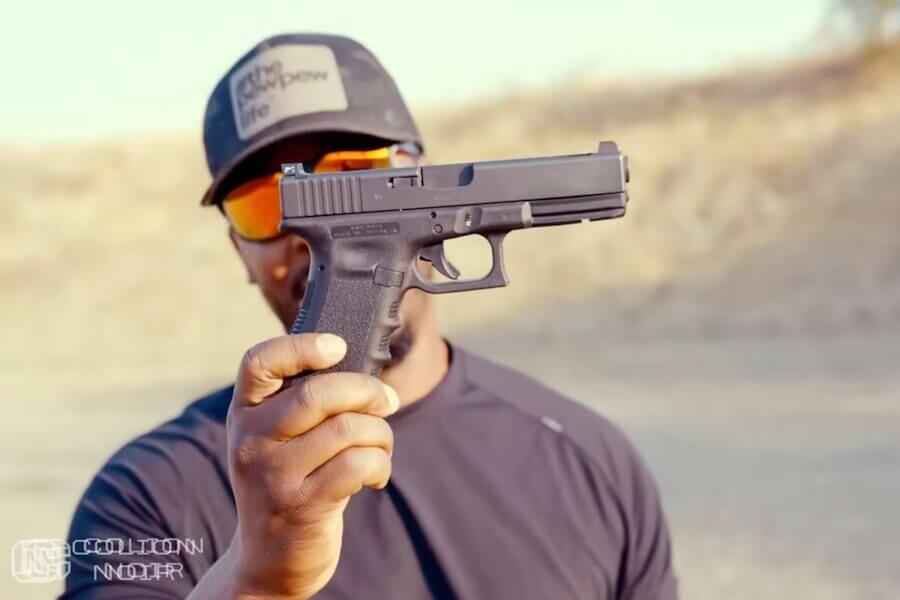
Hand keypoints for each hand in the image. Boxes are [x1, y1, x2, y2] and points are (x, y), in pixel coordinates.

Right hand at [191, 333, 398, 598]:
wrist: (267, 561)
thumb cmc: (286, 484)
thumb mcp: (276, 441)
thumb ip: (303, 404)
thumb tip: (366, 375)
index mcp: (245, 413)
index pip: (259, 362)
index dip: (301, 346)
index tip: (338, 347)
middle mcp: (252, 441)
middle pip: (318, 394)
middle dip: (367, 391)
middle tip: (387, 401)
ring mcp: (274, 476)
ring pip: (348, 429)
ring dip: (381, 433)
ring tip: (381, 446)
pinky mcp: (303, 506)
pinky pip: (358, 464)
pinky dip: (380, 463)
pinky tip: (376, 475)